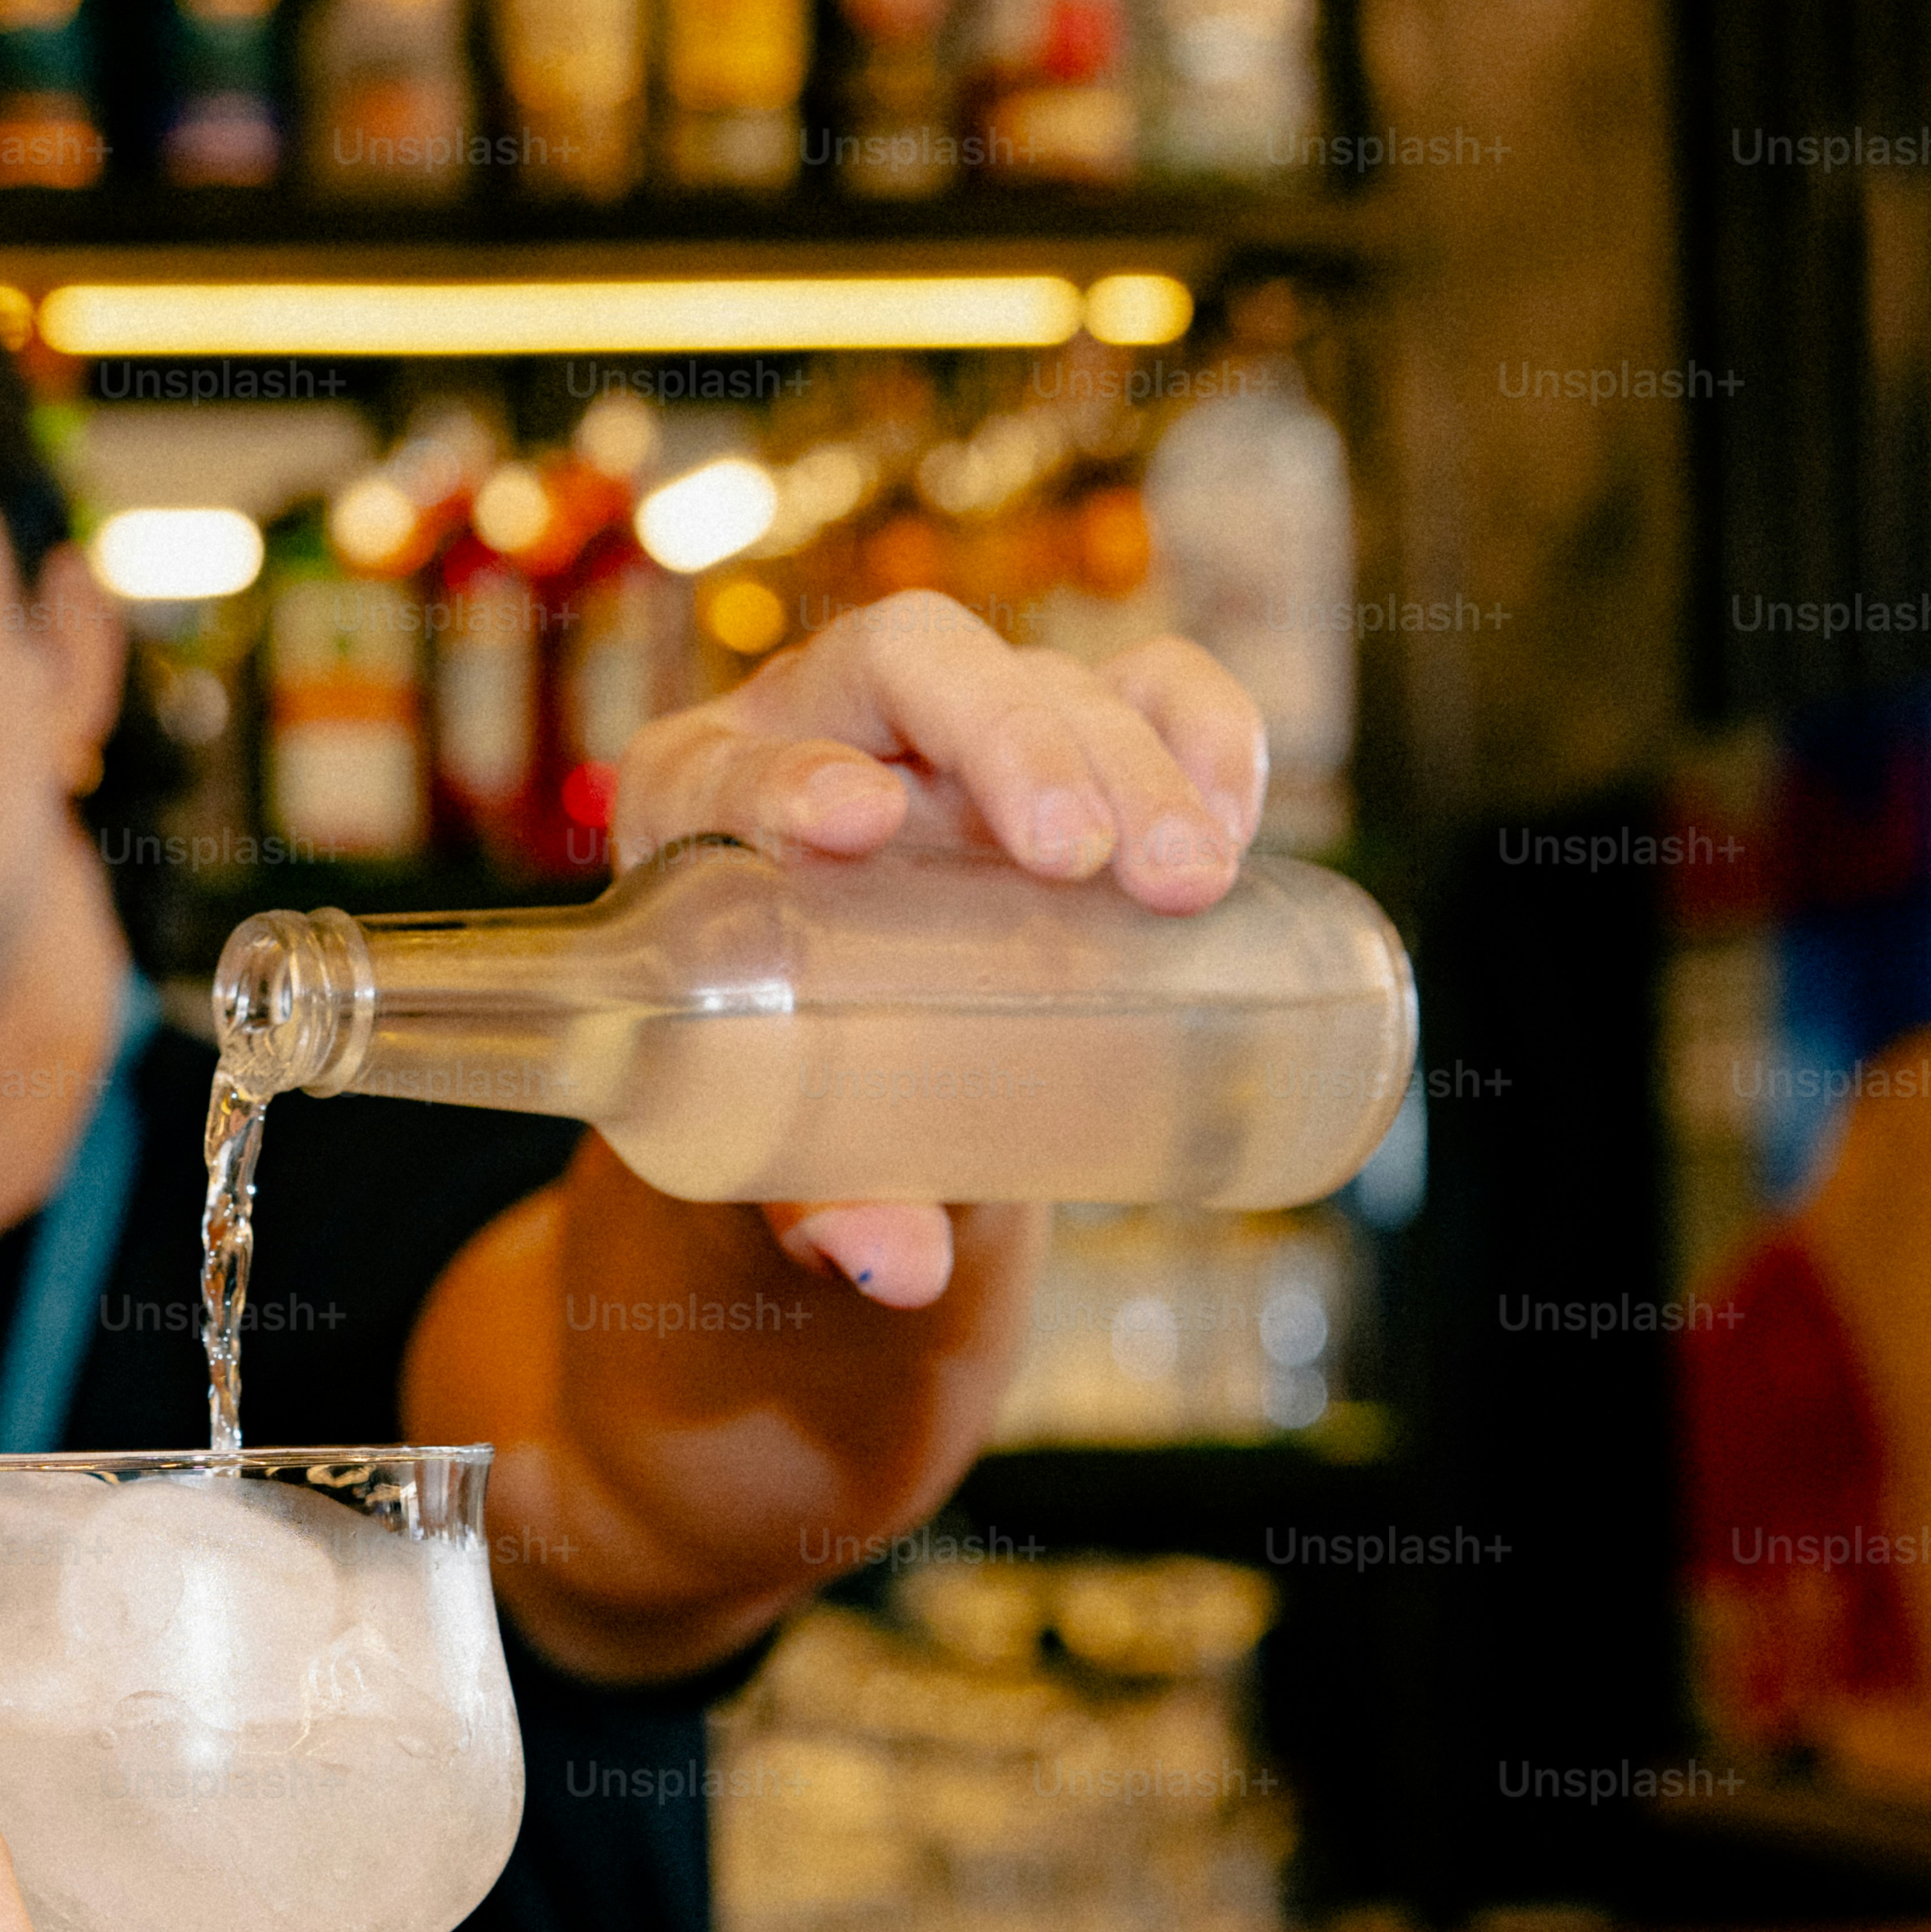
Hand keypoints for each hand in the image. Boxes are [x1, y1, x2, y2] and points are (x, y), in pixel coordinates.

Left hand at [605, 587, 1271, 1306]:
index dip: (784, 774)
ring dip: (1125, 757)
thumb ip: (823, 1200)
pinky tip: (1234, 818)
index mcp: (696, 808)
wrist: (848, 1018)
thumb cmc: (784, 1060)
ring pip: (1039, 671)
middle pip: (908, 662)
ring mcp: (952, 714)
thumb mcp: (780, 1125)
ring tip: (1185, 878)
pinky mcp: (1065, 722)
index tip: (854, 821)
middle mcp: (819, 722)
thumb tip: (901, 1269)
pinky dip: (1203, 728)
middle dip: (1004, 740)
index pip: (726, 765)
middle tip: (1078, 855)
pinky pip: (1145, 682)